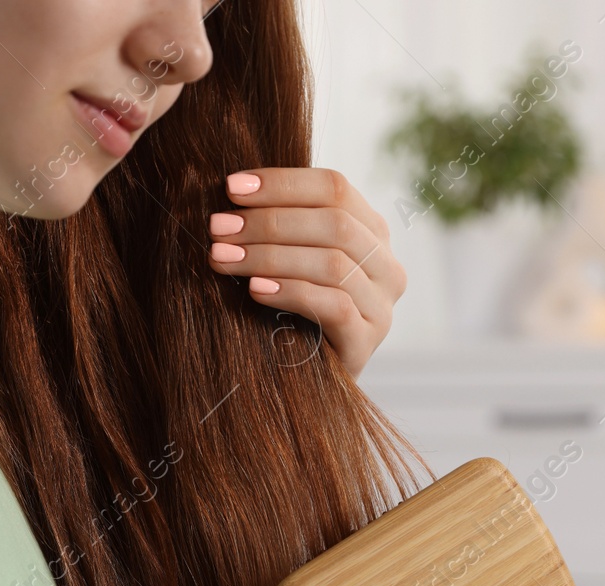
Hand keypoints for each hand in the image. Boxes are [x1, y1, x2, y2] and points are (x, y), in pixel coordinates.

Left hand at [207, 167, 405, 380]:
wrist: (307, 384)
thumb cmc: (289, 312)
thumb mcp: (290, 261)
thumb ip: (281, 226)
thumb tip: (230, 191)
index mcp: (371, 231)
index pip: (334, 187)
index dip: (282, 183)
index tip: (230, 187)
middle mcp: (386, 264)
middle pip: (333, 223)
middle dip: (268, 221)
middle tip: (218, 227)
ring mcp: (381, 305)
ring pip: (332, 263)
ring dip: (269, 255)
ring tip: (223, 257)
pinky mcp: (367, 341)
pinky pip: (334, 306)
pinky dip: (290, 292)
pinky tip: (255, 289)